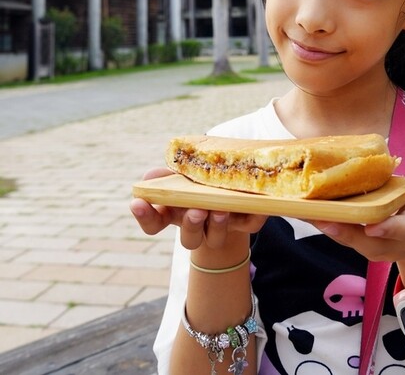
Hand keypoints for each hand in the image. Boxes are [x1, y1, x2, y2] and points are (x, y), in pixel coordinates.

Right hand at [130, 168, 267, 250]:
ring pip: (215, 238)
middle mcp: (197, 226)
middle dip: (192, 226)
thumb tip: (150, 177)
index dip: (144, 216)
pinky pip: (251, 224)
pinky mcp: (245, 222)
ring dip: (218, 226)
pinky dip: (255, 216)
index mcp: (175, 213)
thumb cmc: (197, 180)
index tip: (137, 203)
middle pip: (189, 240)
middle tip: (196, 211)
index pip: (153, 223)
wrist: (230, 187)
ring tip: (221, 209)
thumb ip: (166, 176)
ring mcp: (220, 227)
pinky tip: (257, 207)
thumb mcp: (181, 175)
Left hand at [313, 171, 404, 267]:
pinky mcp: (364, 243)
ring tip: (309, 214)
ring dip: (332, 230)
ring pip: (355, 244)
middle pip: (372, 243)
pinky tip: (308, 211)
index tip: (373, 226)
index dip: (389, 229)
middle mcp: (398, 241)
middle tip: (325, 220)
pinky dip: (328, 226)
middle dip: (348, 233)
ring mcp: (380, 246)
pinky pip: (346, 237)